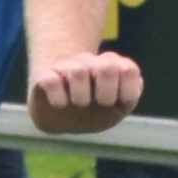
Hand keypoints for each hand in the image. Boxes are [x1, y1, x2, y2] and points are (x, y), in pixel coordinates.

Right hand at [28, 51, 143, 134]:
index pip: (129, 70)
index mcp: (111, 69)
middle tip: (101, 104)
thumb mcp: (116, 109)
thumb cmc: (92, 110)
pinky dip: (58, 98)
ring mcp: (66, 68)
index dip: (127, 93)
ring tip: (78, 104)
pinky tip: (60, 105)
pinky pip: (51, 81)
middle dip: (107, 93)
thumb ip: (130, 95)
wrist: (58, 113)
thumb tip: (134, 83)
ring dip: (81, 97)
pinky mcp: (44, 76)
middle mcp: (89, 64)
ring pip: (79, 72)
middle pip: (107, 67)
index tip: (119, 104)